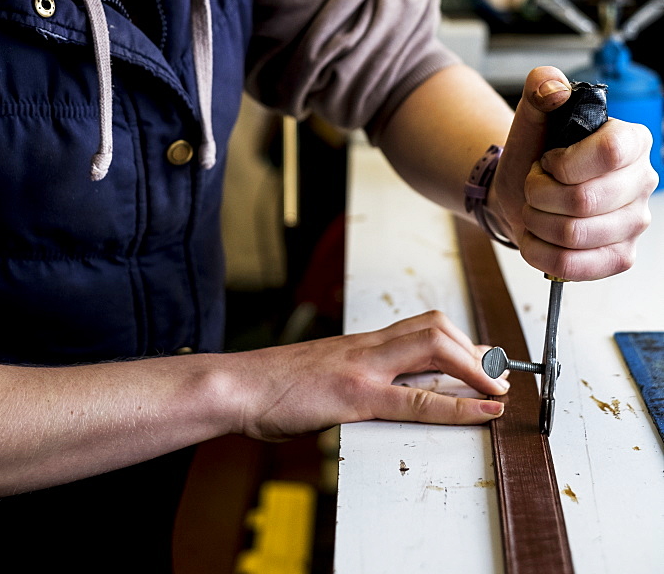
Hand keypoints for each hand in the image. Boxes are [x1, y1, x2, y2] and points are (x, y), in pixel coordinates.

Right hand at [224, 310, 508, 440]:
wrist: (237, 386)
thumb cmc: (275, 385)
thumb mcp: (325, 373)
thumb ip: (359, 376)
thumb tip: (387, 391)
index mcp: (364, 343)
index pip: (424, 327)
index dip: (463, 342)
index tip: (486, 360)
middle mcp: (369, 346)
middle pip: (437, 328)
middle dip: (477, 352)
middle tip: (500, 378)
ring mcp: (363, 367)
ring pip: (434, 348)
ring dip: (476, 369)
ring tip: (500, 391)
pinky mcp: (354, 395)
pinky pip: (415, 399)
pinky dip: (457, 405)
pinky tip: (482, 412)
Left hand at [490, 66, 657, 279]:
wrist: (522, 193)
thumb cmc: (534, 154)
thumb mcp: (532, 115)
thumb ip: (540, 87)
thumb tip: (554, 87)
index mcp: (631, 141)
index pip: (611, 152)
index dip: (566, 162)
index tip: (548, 160)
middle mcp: (642, 182)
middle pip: (585, 199)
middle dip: (540, 194)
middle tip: (534, 186)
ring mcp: (635, 224)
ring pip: (574, 234)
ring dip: (537, 221)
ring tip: (535, 209)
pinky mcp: (619, 258)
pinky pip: (573, 267)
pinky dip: (540, 253)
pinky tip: (537, 238)